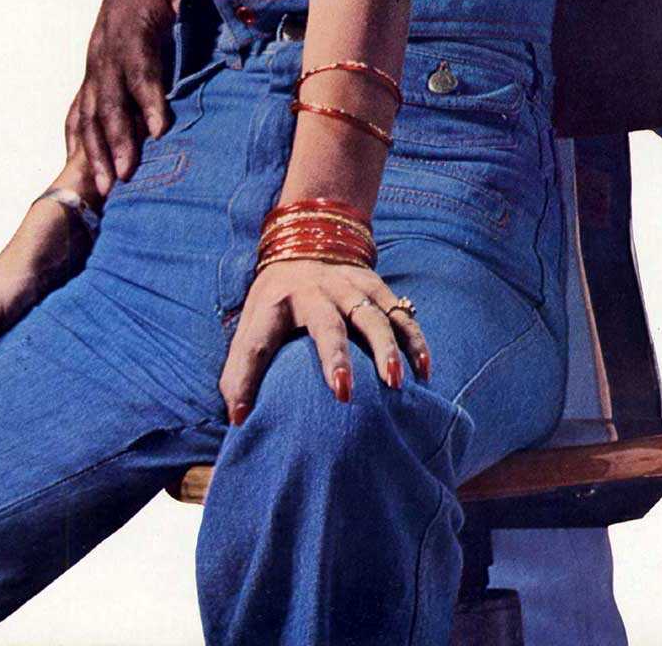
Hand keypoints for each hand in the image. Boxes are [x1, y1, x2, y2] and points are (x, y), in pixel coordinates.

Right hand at [66, 0, 194, 195]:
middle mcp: (106, 47)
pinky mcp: (93, 66)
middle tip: (122, 179)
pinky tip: (77, 167)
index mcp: (132, 26)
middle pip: (108, 100)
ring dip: (93, 150)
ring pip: (89, 111)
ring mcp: (95, 59)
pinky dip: (77, 137)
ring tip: (102, 189)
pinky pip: (79, 107)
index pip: (140, 69)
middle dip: (114, 141)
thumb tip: (218, 24)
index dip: (147, 100)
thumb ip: (196, 1)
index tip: (157, 131)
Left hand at [218, 261, 431, 423]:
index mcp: (274, 304)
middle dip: (335, 355)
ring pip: (370, 313)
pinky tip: (423, 369)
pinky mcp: (373, 283)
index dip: (245, 377)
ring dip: (385, 346)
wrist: (305, 242)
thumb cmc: (275, 303)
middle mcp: (312, 290)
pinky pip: (398, 311)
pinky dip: (413, 339)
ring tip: (395, 382)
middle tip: (343, 392)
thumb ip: (239, 371)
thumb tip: (237, 419)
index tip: (242, 414)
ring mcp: (346, 284)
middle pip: (325, 322)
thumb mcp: (251, 327)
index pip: (256, 341)